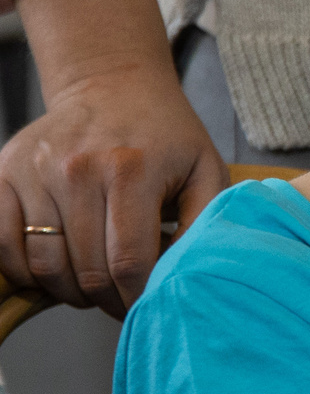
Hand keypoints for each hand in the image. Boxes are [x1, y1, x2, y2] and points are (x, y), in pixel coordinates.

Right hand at [2, 0, 225, 313]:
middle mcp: (78, 170)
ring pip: (43, 264)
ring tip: (91, 288)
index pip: (128, 261)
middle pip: (85, 269)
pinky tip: (55, 270)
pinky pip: (2, 244)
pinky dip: (26, 272)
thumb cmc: (166, 136)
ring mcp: (35, 171)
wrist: (113, 86)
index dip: (137, 298)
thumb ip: (204, 221)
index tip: (146, 307)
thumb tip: (191, 273)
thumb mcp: (205, 169)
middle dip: (106, 300)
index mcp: (132, 169)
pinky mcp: (4, 173)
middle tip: (120, 301)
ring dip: (67, 291)